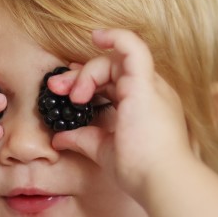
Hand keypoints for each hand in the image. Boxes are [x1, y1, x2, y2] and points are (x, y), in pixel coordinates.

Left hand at [47, 29, 192, 201]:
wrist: (161, 180)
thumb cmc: (141, 171)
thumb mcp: (105, 150)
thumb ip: (84, 139)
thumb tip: (59, 139)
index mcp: (145, 106)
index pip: (115, 82)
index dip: (89, 81)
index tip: (67, 93)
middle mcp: (151, 92)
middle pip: (112, 69)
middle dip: (80, 76)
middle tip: (56, 89)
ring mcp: (149, 85)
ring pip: (115, 61)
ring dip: (87, 72)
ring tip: (72, 95)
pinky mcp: (144, 83)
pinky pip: (133, 47)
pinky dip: (116, 37)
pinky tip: (96, 36)